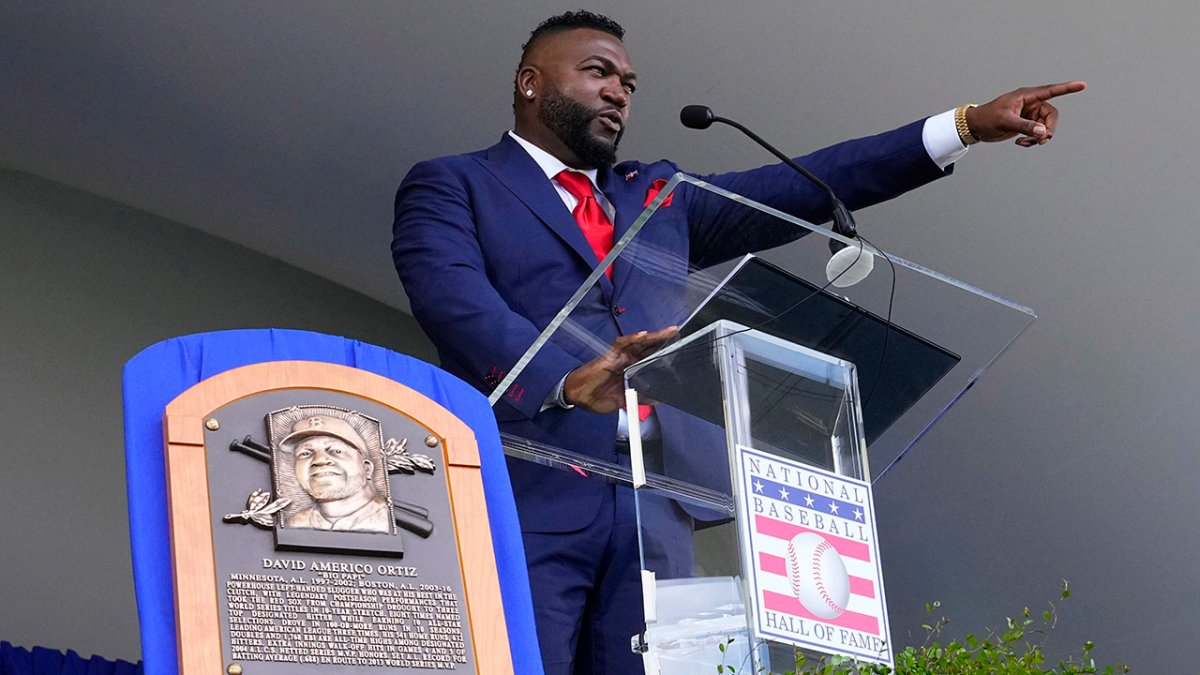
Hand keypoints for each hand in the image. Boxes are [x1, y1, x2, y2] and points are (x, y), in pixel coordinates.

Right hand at [563, 326, 679, 413]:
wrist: (580, 397)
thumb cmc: (598, 397)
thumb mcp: (625, 400)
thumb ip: (641, 397)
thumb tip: (658, 399)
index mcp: (632, 369)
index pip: (651, 358)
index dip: (663, 352)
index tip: (678, 349)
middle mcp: (628, 360)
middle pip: (648, 347)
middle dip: (663, 340)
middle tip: (677, 333)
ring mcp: (619, 356)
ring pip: (639, 342)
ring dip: (653, 336)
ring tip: (668, 331)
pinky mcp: (610, 355)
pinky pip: (622, 344)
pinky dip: (633, 338)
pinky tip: (643, 335)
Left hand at [965, 81, 1086, 146]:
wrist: (975, 126)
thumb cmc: (987, 118)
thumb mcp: (1006, 122)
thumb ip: (1025, 126)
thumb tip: (1044, 132)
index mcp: (1026, 96)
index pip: (1051, 91)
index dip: (1067, 88)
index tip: (1082, 85)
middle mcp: (1031, 103)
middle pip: (1051, 115)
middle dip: (1048, 129)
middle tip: (1039, 141)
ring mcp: (1029, 114)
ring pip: (1045, 126)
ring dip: (1039, 137)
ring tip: (1024, 143)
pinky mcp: (1026, 124)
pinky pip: (1038, 132)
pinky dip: (1033, 140)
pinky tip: (1020, 143)